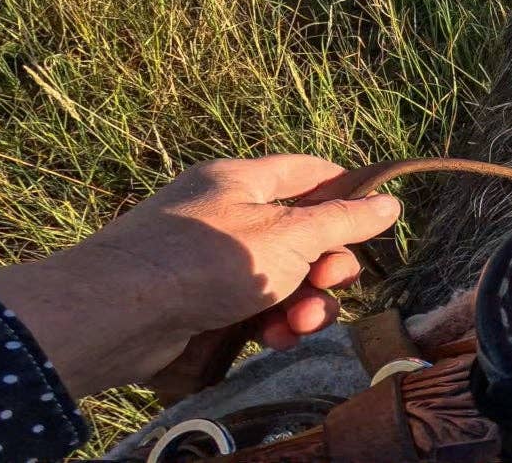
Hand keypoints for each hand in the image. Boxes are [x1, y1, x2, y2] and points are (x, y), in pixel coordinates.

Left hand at [0, 155, 401, 395]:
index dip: (348, 193)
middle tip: (331, 285)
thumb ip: (343, 223)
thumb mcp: (288, 236)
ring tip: (301, 324)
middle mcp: (226, 214)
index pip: (309, 172)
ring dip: (302, 302)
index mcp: (243, 180)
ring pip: (278, 277)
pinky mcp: (198, 304)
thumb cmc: (207, 259)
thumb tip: (391, 204)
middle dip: (326, 265)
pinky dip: (269, 322)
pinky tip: (274, 338)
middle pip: (299, 233)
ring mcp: (209, 261)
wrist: (120, 314)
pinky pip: (250, 308)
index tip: (376, 222)